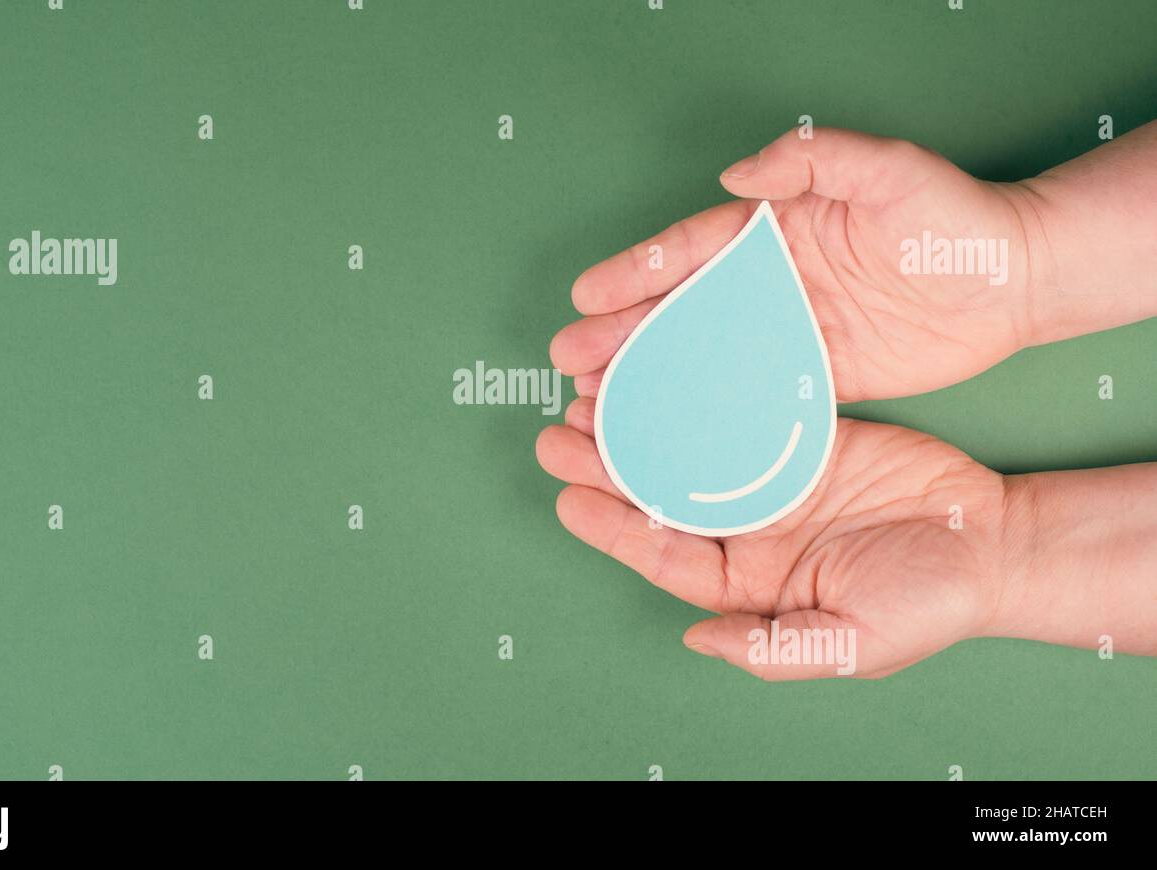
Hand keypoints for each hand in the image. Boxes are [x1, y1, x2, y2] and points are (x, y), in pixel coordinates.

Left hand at [537, 409, 1007, 677]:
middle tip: (559, 432)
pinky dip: (697, 394)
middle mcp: (747, 529)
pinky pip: (738, 412)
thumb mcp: (852, 642)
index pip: (666, 555)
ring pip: (687, 449)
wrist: (993, 542)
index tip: (567, 498)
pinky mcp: (798, 437)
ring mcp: (769, 479)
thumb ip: (773, 648)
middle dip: (607, 466)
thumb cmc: (927, 601)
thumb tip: (696, 638)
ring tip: (591, 395)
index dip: (615, 527)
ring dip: (639, 425)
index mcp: (748, 581)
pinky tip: (662, 371)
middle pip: (662, 495)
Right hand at [550, 127, 1049, 401]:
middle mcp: (772, 282)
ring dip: (653, 375)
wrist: (1014, 280)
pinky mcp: (817, 372)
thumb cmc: (952, 217)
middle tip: (570, 360)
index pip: (692, 250)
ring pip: (705, 355)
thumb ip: (814, 161)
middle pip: (682, 309)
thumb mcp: (889, 169)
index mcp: (776, 229)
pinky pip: (752, 392)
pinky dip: (709, 408)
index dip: (636, 273)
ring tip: (602, 399)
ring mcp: (790, 330)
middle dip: (623, 332)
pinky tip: (673, 426)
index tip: (587, 295)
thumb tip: (737, 177)